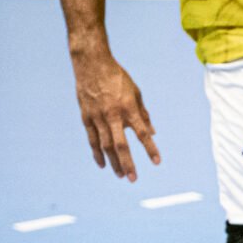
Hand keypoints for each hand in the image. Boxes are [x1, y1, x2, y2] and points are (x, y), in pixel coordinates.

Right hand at [70, 51, 159, 180]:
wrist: (91, 63)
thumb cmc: (117, 77)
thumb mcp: (136, 93)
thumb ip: (143, 114)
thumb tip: (152, 133)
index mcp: (128, 107)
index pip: (142, 133)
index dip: (150, 148)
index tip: (157, 162)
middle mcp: (112, 114)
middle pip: (120, 144)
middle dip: (127, 163)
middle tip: (133, 179)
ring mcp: (97, 116)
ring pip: (105, 145)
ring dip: (113, 162)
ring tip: (120, 175)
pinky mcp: (86, 116)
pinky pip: (92, 139)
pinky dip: (97, 153)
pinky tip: (102, 164)